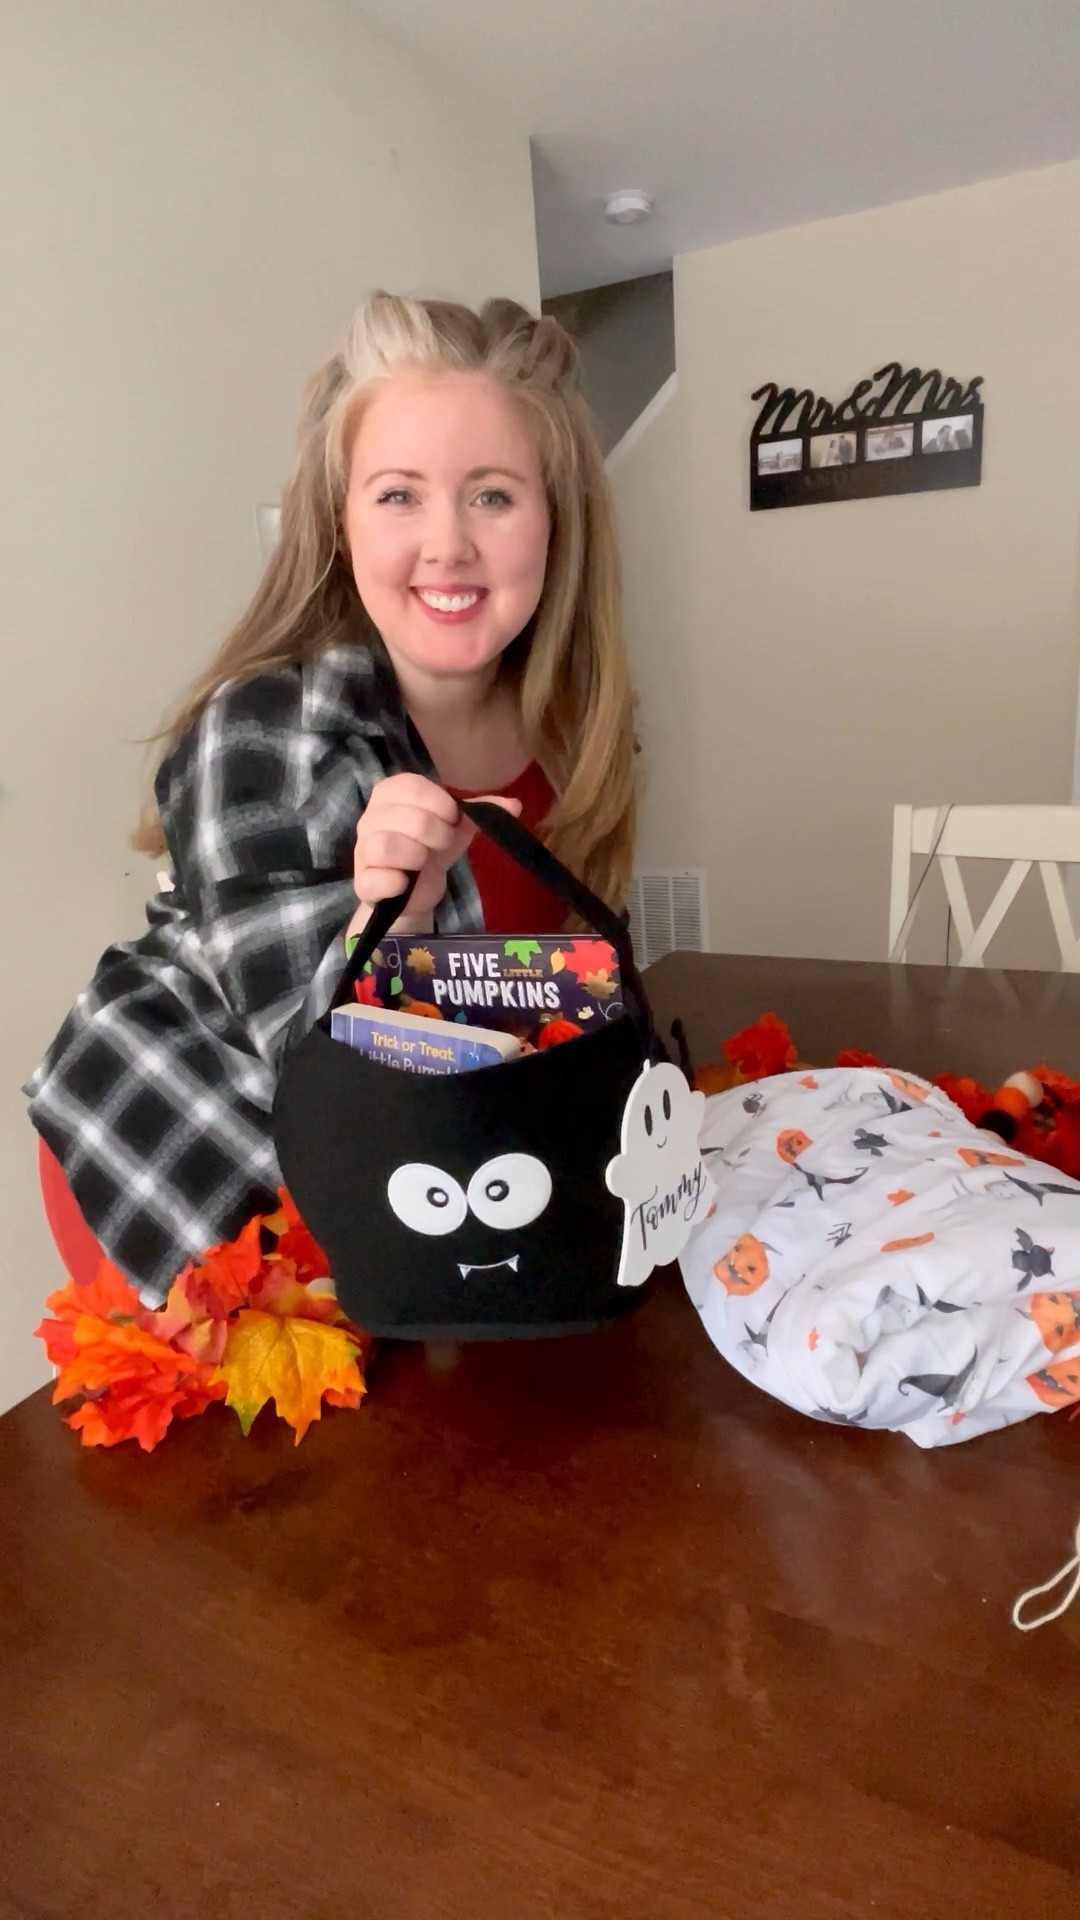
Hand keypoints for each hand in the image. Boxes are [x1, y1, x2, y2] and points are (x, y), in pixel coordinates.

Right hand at [351, 773, 520, 933]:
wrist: (414, 891)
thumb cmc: (431, 849)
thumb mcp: (456, 827)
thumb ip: (481, 812)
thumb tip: (515, 805)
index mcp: (389, 795)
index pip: (411, 785)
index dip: (439, 803)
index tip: (451, 818)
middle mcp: (370, 818)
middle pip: (407, 817)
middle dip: (436, 833)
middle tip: (441, 844)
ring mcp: (362, 851)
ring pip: (388, 845)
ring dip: (417, 856)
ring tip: (422, 863)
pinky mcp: (363, 883)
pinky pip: (376, 878)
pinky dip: (396, 883)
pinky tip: (405, 884)